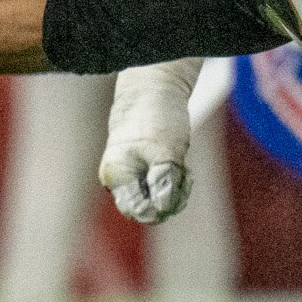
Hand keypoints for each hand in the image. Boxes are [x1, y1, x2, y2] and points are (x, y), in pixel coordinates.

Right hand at [99, 57, 198, 224]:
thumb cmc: (155, 119)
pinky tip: (182, 169)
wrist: (152, 91)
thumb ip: (164, 184)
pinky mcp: (142, 170)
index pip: (137, 209)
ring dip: (175, 189)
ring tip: (185, 171)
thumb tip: (162, 210)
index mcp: (116, 176)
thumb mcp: (166, 152)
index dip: (159, 207)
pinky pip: (159, 187)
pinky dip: (174, 181)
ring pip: (156, 198)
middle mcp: (118, 180)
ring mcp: (130, 176)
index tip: (177, 189)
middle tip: (184, 178)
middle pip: (147, 207)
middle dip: (170, 198)